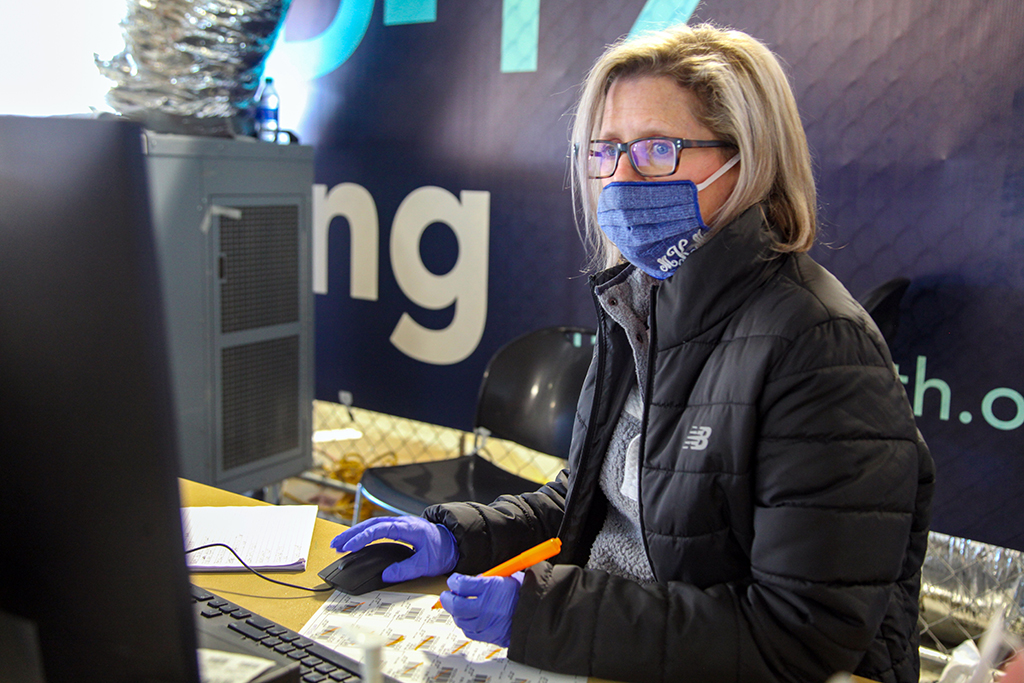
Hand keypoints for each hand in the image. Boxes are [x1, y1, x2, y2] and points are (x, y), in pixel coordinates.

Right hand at [330, 516, 458, 582]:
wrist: (454, 542)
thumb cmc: (442, 551)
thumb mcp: (426, 564)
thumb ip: (406, 569)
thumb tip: (386, 575)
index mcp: (408, 528)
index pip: (380, 529)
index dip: (362, 537)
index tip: (348, 546)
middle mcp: (401, 523)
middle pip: (370, 524)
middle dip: (351, 534)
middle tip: (335, 545)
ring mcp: (399, 525)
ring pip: (371, 526)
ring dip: (354, 534)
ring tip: (338, 545)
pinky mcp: (398, 530)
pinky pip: (376, 530)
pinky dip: (362, 535)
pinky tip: (353, 543)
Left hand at [439, 572, 522, 647]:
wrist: (538, 614)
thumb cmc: (525, 593)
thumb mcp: (507, 575)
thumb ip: (487, 578)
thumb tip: (472, 580)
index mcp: (491, 588)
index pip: (461, 584)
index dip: (454, 581)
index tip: (454, 580)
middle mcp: (486, 607)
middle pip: (456, 605)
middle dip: (448, 599)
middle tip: (447, 595)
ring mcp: (487, 624)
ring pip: (460, 620)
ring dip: (456, 612)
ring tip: (458, 607)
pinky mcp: (489, 636)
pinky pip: (469, 632)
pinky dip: (466, 624)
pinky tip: (469, 618)